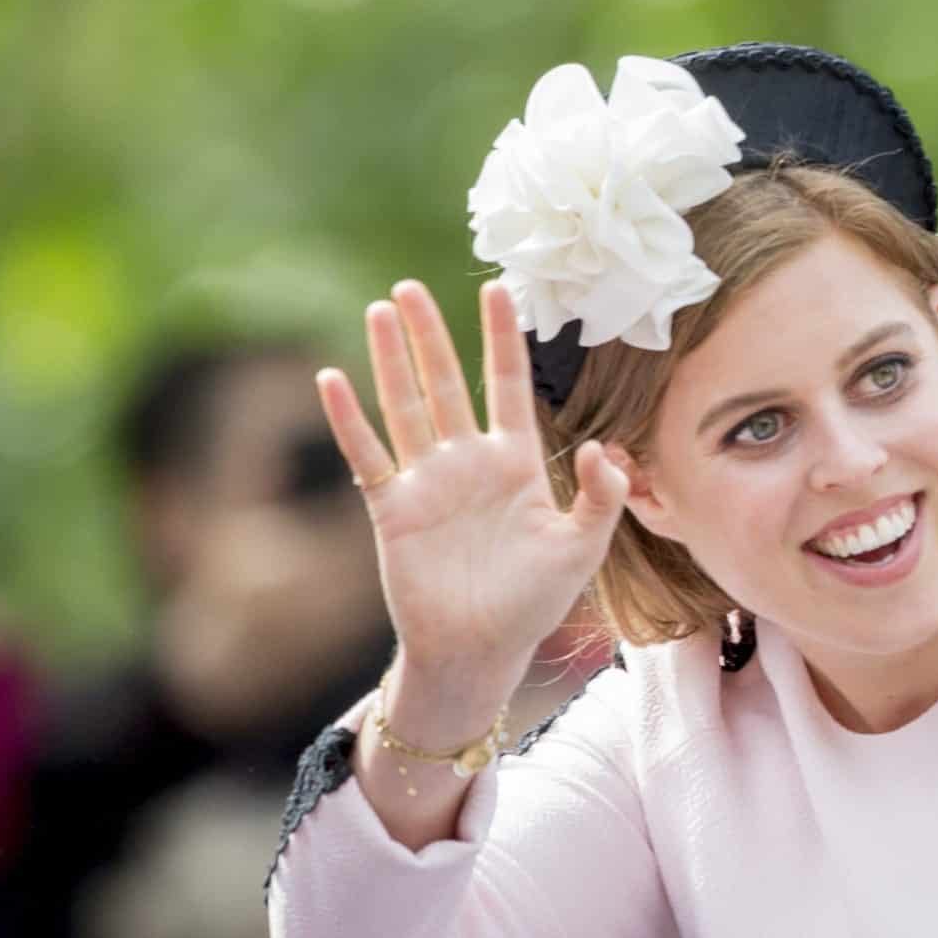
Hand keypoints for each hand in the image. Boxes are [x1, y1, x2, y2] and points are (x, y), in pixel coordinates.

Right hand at [316, 280, 631, 726]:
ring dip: (392, 361)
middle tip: (411, 288)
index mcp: (517, 464)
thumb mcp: (582, 548)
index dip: (503, 340)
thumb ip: (601, 498)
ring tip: (380, 311)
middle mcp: (468, 462)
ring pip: (406, 407)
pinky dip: (349, 421)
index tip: (498, 291)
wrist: (481, 650)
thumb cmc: (534, 602)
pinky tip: (333, 380)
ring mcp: (428, 482)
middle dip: (431, 336)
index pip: (509, 386)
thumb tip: (604, 447)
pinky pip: (369, 457)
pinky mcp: (394, 509)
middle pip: (447, 384)